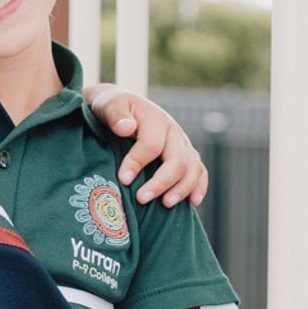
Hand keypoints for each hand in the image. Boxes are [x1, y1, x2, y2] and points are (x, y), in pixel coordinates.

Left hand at [85, 84, 208, 206]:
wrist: (121, 106)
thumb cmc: (111, 107)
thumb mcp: (108, 104)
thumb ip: (115, 114)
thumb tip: (125, 128)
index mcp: (154, 119)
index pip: (151, 144)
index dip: (138, 163)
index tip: (124, 179)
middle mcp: (173, 132)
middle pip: (177, 160)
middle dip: (161, 182)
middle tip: (142, 198)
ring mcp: (182, 144)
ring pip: (192, 168)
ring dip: (182, 188)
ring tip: (165, 204)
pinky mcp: (186, 155)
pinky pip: (199, 171)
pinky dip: (199, 186)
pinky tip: (192, 202)